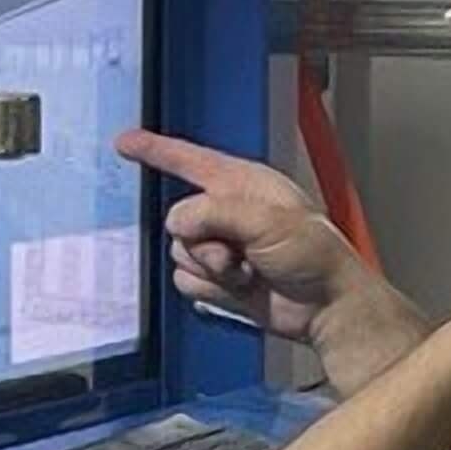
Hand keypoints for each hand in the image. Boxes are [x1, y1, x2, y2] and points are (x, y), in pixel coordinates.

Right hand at [116, 128, 361, 341]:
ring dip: (211, 269)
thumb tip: (181, 222)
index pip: (189, 160)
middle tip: (242, 254)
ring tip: (249, 274)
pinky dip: (212, 290)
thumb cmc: (314, 256)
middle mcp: (228, 212)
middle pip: (179, 219)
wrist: (326, 307)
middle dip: (204, 242)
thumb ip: (217, 212)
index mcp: (243, 184)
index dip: (155, 150)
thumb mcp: (268, 221)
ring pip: (180, 253)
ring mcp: (222, 247)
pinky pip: (186, 281)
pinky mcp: (219, 279)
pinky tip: (242, 290)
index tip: (124, 142)